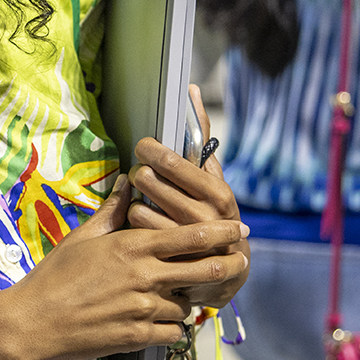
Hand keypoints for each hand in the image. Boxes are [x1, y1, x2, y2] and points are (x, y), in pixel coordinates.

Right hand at [5, 177, 248, 359]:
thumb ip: (112, 211)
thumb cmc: (54, 275)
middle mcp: (144, 277)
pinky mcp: (138, 337)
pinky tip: (159, 323)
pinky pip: (173, 333)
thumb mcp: (82, 237)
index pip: (191, 235)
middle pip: (205, 270)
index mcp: (132, 247)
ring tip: (173, 298)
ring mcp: (144, 310)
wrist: (33, 320)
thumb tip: (128, 182)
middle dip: (229, 265)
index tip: (239, 229)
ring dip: (185, 301)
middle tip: (241, 261)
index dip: (221, 232)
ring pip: (187, 305)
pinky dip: (171, 328)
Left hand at [124, 85, 246, 307]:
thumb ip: (200, 137)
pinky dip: (132, 222)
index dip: (149, 149)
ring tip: (147, 202)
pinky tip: (144, 222)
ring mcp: (184, 241)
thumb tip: (190, 91)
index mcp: (217, 191)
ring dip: (136, 200)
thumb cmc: (213, 210)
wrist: (226, 268)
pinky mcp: (167, 258)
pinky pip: (134, 229)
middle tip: (144, 175)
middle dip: (141, 173)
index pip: (169, 160)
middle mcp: (204, 216)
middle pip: (146, 179)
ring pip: (136, 206)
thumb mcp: (213, 177)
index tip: (145, 148)